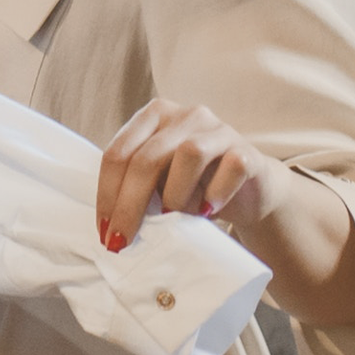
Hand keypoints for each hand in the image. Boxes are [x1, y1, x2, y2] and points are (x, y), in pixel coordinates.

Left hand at [95, 99, 283, 251]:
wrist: (249, 191)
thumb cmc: (194, 186)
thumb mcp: (158, 183)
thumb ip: (137, 188)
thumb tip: (111, 225)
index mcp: (154, 116)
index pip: (118, 153)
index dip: (107, 194)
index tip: (104, 231)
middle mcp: (185, 116)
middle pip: (147, 158)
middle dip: (129, 204)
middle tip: (123, 239)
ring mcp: (219, 130)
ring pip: (188, 154)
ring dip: (176, 194)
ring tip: (176, 215)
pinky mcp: (248, 151)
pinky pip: (232, 167)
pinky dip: (216, 193)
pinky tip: (209, 209)